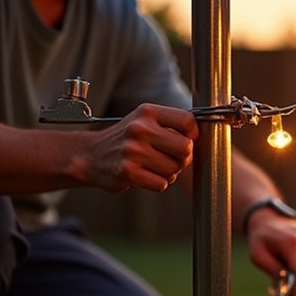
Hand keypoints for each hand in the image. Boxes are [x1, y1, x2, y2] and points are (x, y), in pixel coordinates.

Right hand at [78, 103, 196, 191]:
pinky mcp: (128, 172)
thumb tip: (205, 136)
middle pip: (186, 148)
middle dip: (183, 158)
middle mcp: (140, 128)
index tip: (185, 140)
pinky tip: (145, 175)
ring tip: (154, 166)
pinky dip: (158, 183)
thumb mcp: (145, 121)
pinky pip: (162, 184)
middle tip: (171, 158)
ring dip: (170, 172)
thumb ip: (172, 125)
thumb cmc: (127, 139)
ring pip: (175, 169)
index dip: (192, 135)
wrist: (91, 155)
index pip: (188, 121)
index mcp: (148, 112)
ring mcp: (133, 151)